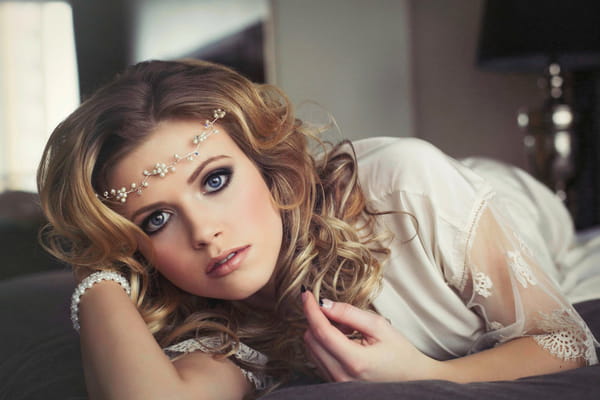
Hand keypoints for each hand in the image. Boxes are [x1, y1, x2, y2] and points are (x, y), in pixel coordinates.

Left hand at [302, 291, 435, 381]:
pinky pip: (318, 358)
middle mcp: (342, 375)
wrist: (413, 380)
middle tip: (337, 312)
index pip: (321, 331)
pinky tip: (342, 340)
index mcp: (355, 361)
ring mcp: (337, 382)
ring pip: (312, 349)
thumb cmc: (401, 354)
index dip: (311, 309)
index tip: (306, 294)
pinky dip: (324, 344)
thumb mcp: (380, 327)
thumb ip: (350, 314)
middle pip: (311, 340)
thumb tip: (325, 304)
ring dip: (320, 332)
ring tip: (345, 329)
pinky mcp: (335, 383)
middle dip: (317, 320)